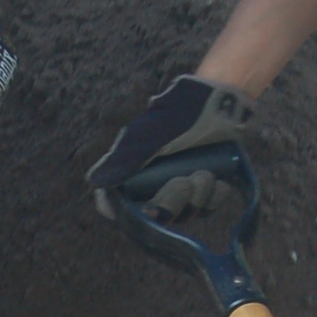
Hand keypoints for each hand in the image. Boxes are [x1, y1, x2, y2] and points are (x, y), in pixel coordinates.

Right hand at [85, 75, 253, 217]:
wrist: (222, 101)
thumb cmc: (181, 113)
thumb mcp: (149, 135)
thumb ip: (123, 160)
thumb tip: (95, 182)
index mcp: (131, 170)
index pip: (114, 203)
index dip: (122, 212)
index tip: (145, 209)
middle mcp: (152, 184)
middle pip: (153, 215)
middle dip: (171, 202)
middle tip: (186, 181)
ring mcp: (179, 189)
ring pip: (182, 214)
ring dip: (196, 198)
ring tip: (205, 173)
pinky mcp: (204, 190)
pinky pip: (206, 209)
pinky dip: (213, 198)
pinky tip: (220, 181)